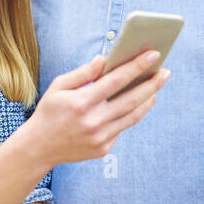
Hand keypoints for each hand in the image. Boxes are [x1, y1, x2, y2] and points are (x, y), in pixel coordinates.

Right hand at [27, 51, 168, 166]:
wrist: (38, 148)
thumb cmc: (48, 112)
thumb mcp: (58, 87)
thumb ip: (83, 73)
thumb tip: (105, 59)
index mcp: (82, 102)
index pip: (117, 80)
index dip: (137, 66)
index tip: (154, 54)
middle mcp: (94, 121)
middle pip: (132, 99)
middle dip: (152, 84)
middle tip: (165, 72)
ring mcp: (100, 138)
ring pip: (133, 116)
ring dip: (148, 100)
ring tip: (156, 87)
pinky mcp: (103, 149)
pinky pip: (122, 128)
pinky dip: (131, 114)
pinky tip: (138, 103)